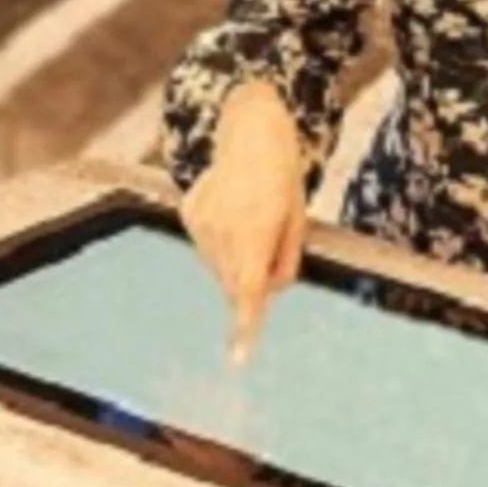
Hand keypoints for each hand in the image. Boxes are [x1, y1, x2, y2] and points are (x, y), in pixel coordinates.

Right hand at [179, 81, 308, 361]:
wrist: (250, 127)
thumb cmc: (283, 175)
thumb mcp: (298, 218)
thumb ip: (285, 260)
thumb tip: (267, 292)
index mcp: (257, 230)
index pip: (250, 289)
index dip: (245, 327)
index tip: (238, 359)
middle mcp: (223, 229)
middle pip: (235, 283)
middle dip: (252, 282)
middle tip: (271, 246)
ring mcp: (201, 220)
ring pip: (219, 267)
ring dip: (236, 260)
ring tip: (251, 219)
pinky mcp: (189, 212)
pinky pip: (207, 246)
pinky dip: (222, 241)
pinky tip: (232, 210)